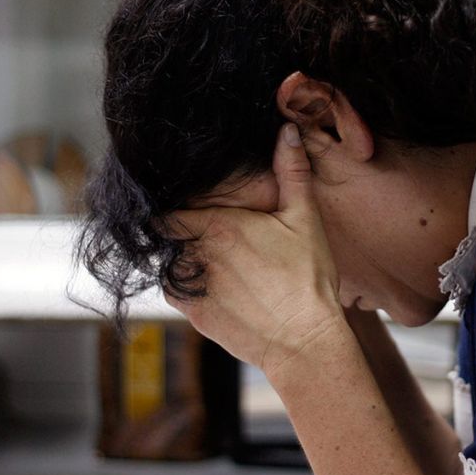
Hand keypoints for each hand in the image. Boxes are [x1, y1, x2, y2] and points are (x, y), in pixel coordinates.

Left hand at [164, 123, 344, 377]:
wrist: (304, 342)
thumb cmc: (308, 280)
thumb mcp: (305, 220)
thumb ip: (292, 173)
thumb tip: (285, 132)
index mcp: (215, 226)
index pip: (168, 209)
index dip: (172, 204)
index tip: (185, 204)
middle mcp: (193, 257)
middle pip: (167, 235)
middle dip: (179, 231)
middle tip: (204, 230)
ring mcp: (190, 289)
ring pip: (168, 263)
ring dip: (182, 258)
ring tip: (214, 258)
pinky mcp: (194, 316)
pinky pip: (177, 292)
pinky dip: (188, 284)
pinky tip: (217, 284)